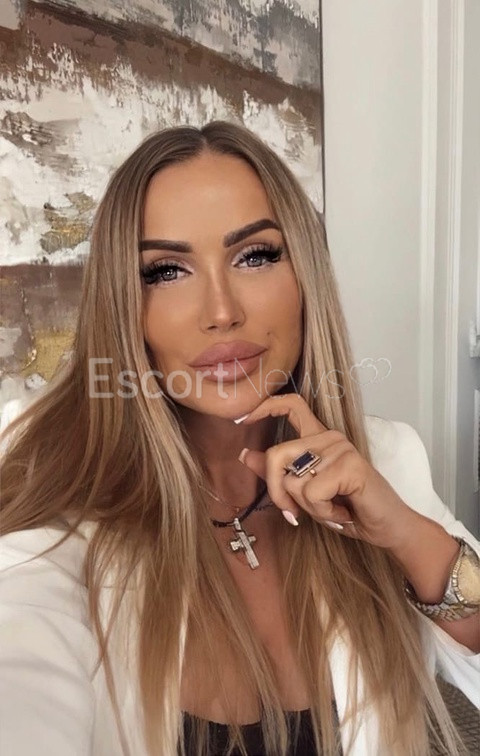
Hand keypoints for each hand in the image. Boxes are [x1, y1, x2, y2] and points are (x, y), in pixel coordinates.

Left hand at [237, 393, 418, 548]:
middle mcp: (329, 437)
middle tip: (294, 514)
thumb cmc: (348, 509)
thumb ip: (278, 473)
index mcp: (319, 438)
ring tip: (333, 509)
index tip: (241, 420)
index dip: (265, 407)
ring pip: (293, 480)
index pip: (292, 404)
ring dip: (308, 508)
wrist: (387, 528)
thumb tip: (245, 455)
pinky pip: (312, 493)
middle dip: (277, 493)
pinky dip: (323, 513)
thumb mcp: (306, 493)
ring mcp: (340, 448)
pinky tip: (343, 513)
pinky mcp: (350, 465)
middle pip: (276, 455)